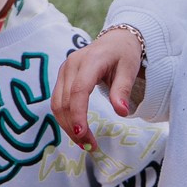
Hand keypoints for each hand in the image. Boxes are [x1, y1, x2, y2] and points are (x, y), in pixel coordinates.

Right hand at [53, 30, 143, 147]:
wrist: (115, 39)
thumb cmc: (124, 54)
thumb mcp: (129, 69)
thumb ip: (123, 90)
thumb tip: (122, 112)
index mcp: (89, 61)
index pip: (78, 91)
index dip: (77, 113)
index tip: (82, 133)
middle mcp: (71, 65)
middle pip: (65, 101)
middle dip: (74, 127)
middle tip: (90, 147)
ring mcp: (64, 70)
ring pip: (57, 104)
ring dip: (67, 125)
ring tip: (84, 143)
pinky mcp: (62, 77)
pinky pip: (58, 101)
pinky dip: (65, 118)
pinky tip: (76, 130)